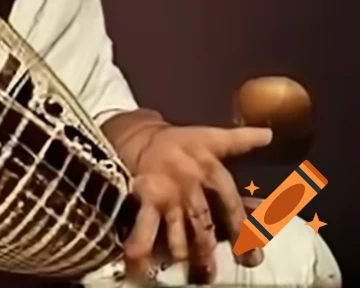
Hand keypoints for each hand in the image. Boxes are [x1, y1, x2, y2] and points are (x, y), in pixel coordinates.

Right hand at [123, 124, 271, 282]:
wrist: (140, 136)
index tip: (253, 256)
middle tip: (221, 273)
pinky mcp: (145, 202)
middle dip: (214, 252)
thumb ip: (242, 141)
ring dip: (187, 257)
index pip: (230, 203)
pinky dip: (140, 249)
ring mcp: (166, 196)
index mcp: (209, 168)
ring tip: (197, 276)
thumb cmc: (184, 143)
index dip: (243, 229)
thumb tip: (270, 136)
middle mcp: (188, 184)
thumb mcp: (212, 137)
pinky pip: (143, 228)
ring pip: (177, 234)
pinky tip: (139, 267)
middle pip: (204, 225)